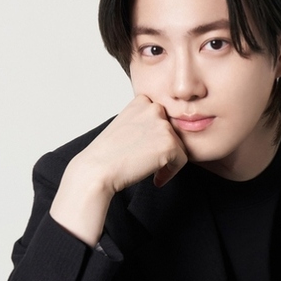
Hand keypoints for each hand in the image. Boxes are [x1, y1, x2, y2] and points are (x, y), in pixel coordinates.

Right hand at [50, 95, 186, 245]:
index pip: (162, 118)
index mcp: (142, 101)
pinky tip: (155, 178)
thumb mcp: (126, 125)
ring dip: (168, 161)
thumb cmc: (108, 153)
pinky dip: (171, 172)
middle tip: (149, 162)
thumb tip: (166, 132)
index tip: (145, 149)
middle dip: (164, 149)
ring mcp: (163, 125)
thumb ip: (145, 122)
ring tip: (151, 171)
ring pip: (180, 146)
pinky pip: (182, 160)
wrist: (97, 169)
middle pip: (173, 131)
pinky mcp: (170, 143)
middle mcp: (154, 108)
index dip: (156, 137)